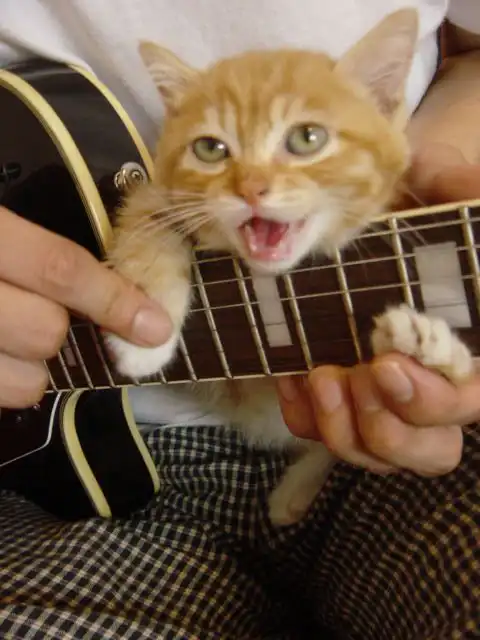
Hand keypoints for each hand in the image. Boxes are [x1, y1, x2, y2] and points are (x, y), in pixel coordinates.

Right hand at [0, 207, 171, 407]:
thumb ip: (39, 231)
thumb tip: (112, 259)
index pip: (62, 270)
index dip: (115, 300)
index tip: (158, 325)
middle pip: (47, 333)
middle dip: (64, 331)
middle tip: (56, 318)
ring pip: (26, 379)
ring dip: (39, 368)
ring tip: (20, 341)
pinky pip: (2, 397)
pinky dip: (12, 383)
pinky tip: (4, 356)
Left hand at [276, 142, 479, 476]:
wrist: (386, 222)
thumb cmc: (422, 207)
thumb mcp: (443, 187)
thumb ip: (459, 189)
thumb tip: (460, 193)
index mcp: (469, 348)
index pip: (468, 400)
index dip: (433, 399)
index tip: (386, 362)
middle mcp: (435, 387)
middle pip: (431, 449)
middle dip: (388, 425)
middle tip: (351, 377)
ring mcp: (388, 401)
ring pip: (377, 452)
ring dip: (343, 428)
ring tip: (318, 378)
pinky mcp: (345, 397)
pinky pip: (325, 431)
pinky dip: (306, 417)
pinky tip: (291, 379)